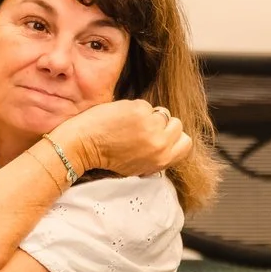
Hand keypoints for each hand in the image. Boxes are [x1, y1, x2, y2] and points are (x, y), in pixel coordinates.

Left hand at [51, 99, 191, 180]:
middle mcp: (160, 143)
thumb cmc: (107, 156)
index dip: (174, 137)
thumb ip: (157, 155)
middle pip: (176, 124)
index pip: (186, 143)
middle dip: (162, 124)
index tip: (161, 135)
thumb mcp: (138, 166)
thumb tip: (167, 143)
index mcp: (161, 160)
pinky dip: (134, 108)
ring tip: (128, 124)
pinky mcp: (140, 110)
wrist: (84, 145)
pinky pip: (145, 105)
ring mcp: (151, 125)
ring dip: (147, 115)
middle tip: (142, 128)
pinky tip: (120, 117)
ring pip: (161, 112)